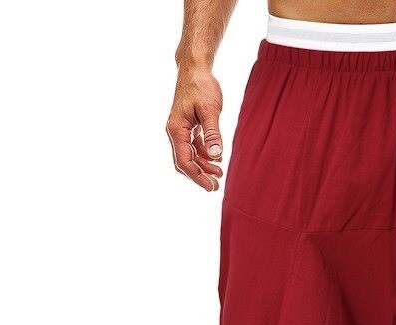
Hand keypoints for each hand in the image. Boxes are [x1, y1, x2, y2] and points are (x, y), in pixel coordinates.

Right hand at [166, 69, 224, 191]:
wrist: (195, 68)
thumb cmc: (201, 86)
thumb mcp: (210, 110)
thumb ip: (212, 133)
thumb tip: (216, 155)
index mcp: (177, 129)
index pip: (184, 161)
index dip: (197, 177)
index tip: (211, 187)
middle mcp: (175, 132)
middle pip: (184, 162)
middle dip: (199, 176)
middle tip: (216, 186)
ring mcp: (181, 130)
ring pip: (189, 156)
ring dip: (203, 166)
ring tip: (220, 174)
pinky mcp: (188, 127)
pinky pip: (193, 147)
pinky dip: (204, 155)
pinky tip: (217, 159)